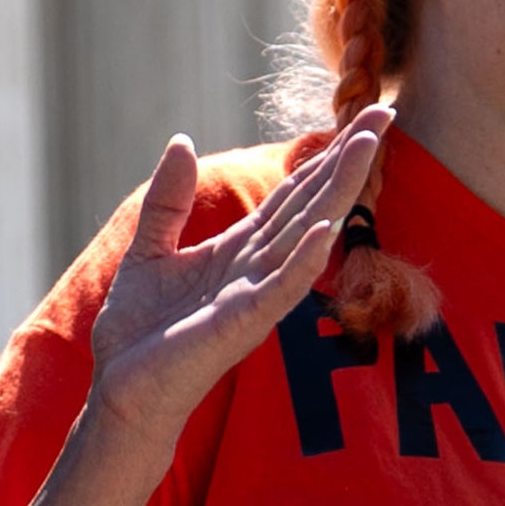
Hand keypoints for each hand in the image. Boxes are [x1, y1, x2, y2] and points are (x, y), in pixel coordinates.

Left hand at [73, 124, 374, 462]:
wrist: (122, 390)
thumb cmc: (141, 332)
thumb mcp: (148, 251)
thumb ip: (168, 202)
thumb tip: (183, 141)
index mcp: (239, 250)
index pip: (292, 195)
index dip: (323, 158)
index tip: (360, 120)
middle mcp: (257, 269)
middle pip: (311, 205)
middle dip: (345, 162)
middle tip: (382, 114)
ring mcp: (255, 296)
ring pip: (305, 236)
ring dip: (335, 193)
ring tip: (364, 148)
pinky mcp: (241, 325)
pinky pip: (279, 290)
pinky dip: (302, 261)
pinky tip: (323, 231)